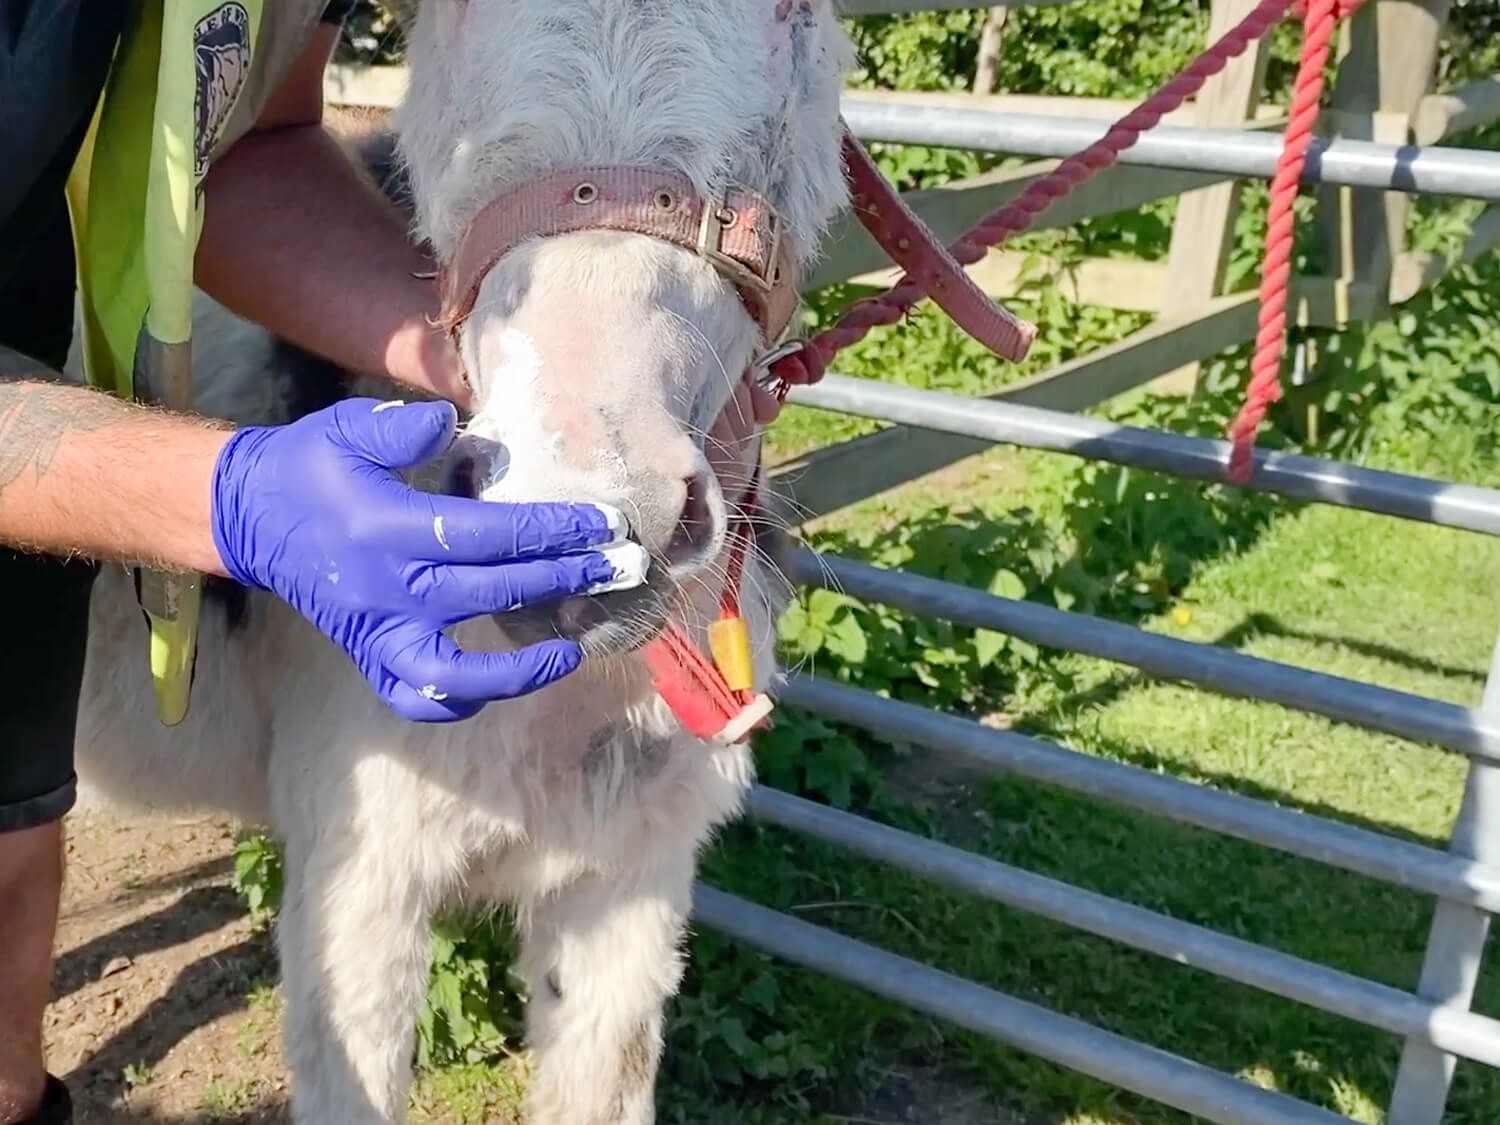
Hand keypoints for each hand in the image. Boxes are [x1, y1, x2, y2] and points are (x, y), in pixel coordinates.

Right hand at [210, 398, 642, 720]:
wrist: (250, 517)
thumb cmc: (309, 466)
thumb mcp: (346, 429)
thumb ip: (402, 429)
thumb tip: (451, 425)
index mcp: (386, 527)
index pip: (487, 535)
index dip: (550, 530)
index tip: (603, 525)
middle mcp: (387, 589)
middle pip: (493, 592)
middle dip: (566, 580)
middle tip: (624, 570)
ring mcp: (378, 632)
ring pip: (457, 672)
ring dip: (523, 668)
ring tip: (577, 647)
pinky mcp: (371, 655)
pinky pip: (420, 698)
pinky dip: (463, 702)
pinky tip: (509, 682)